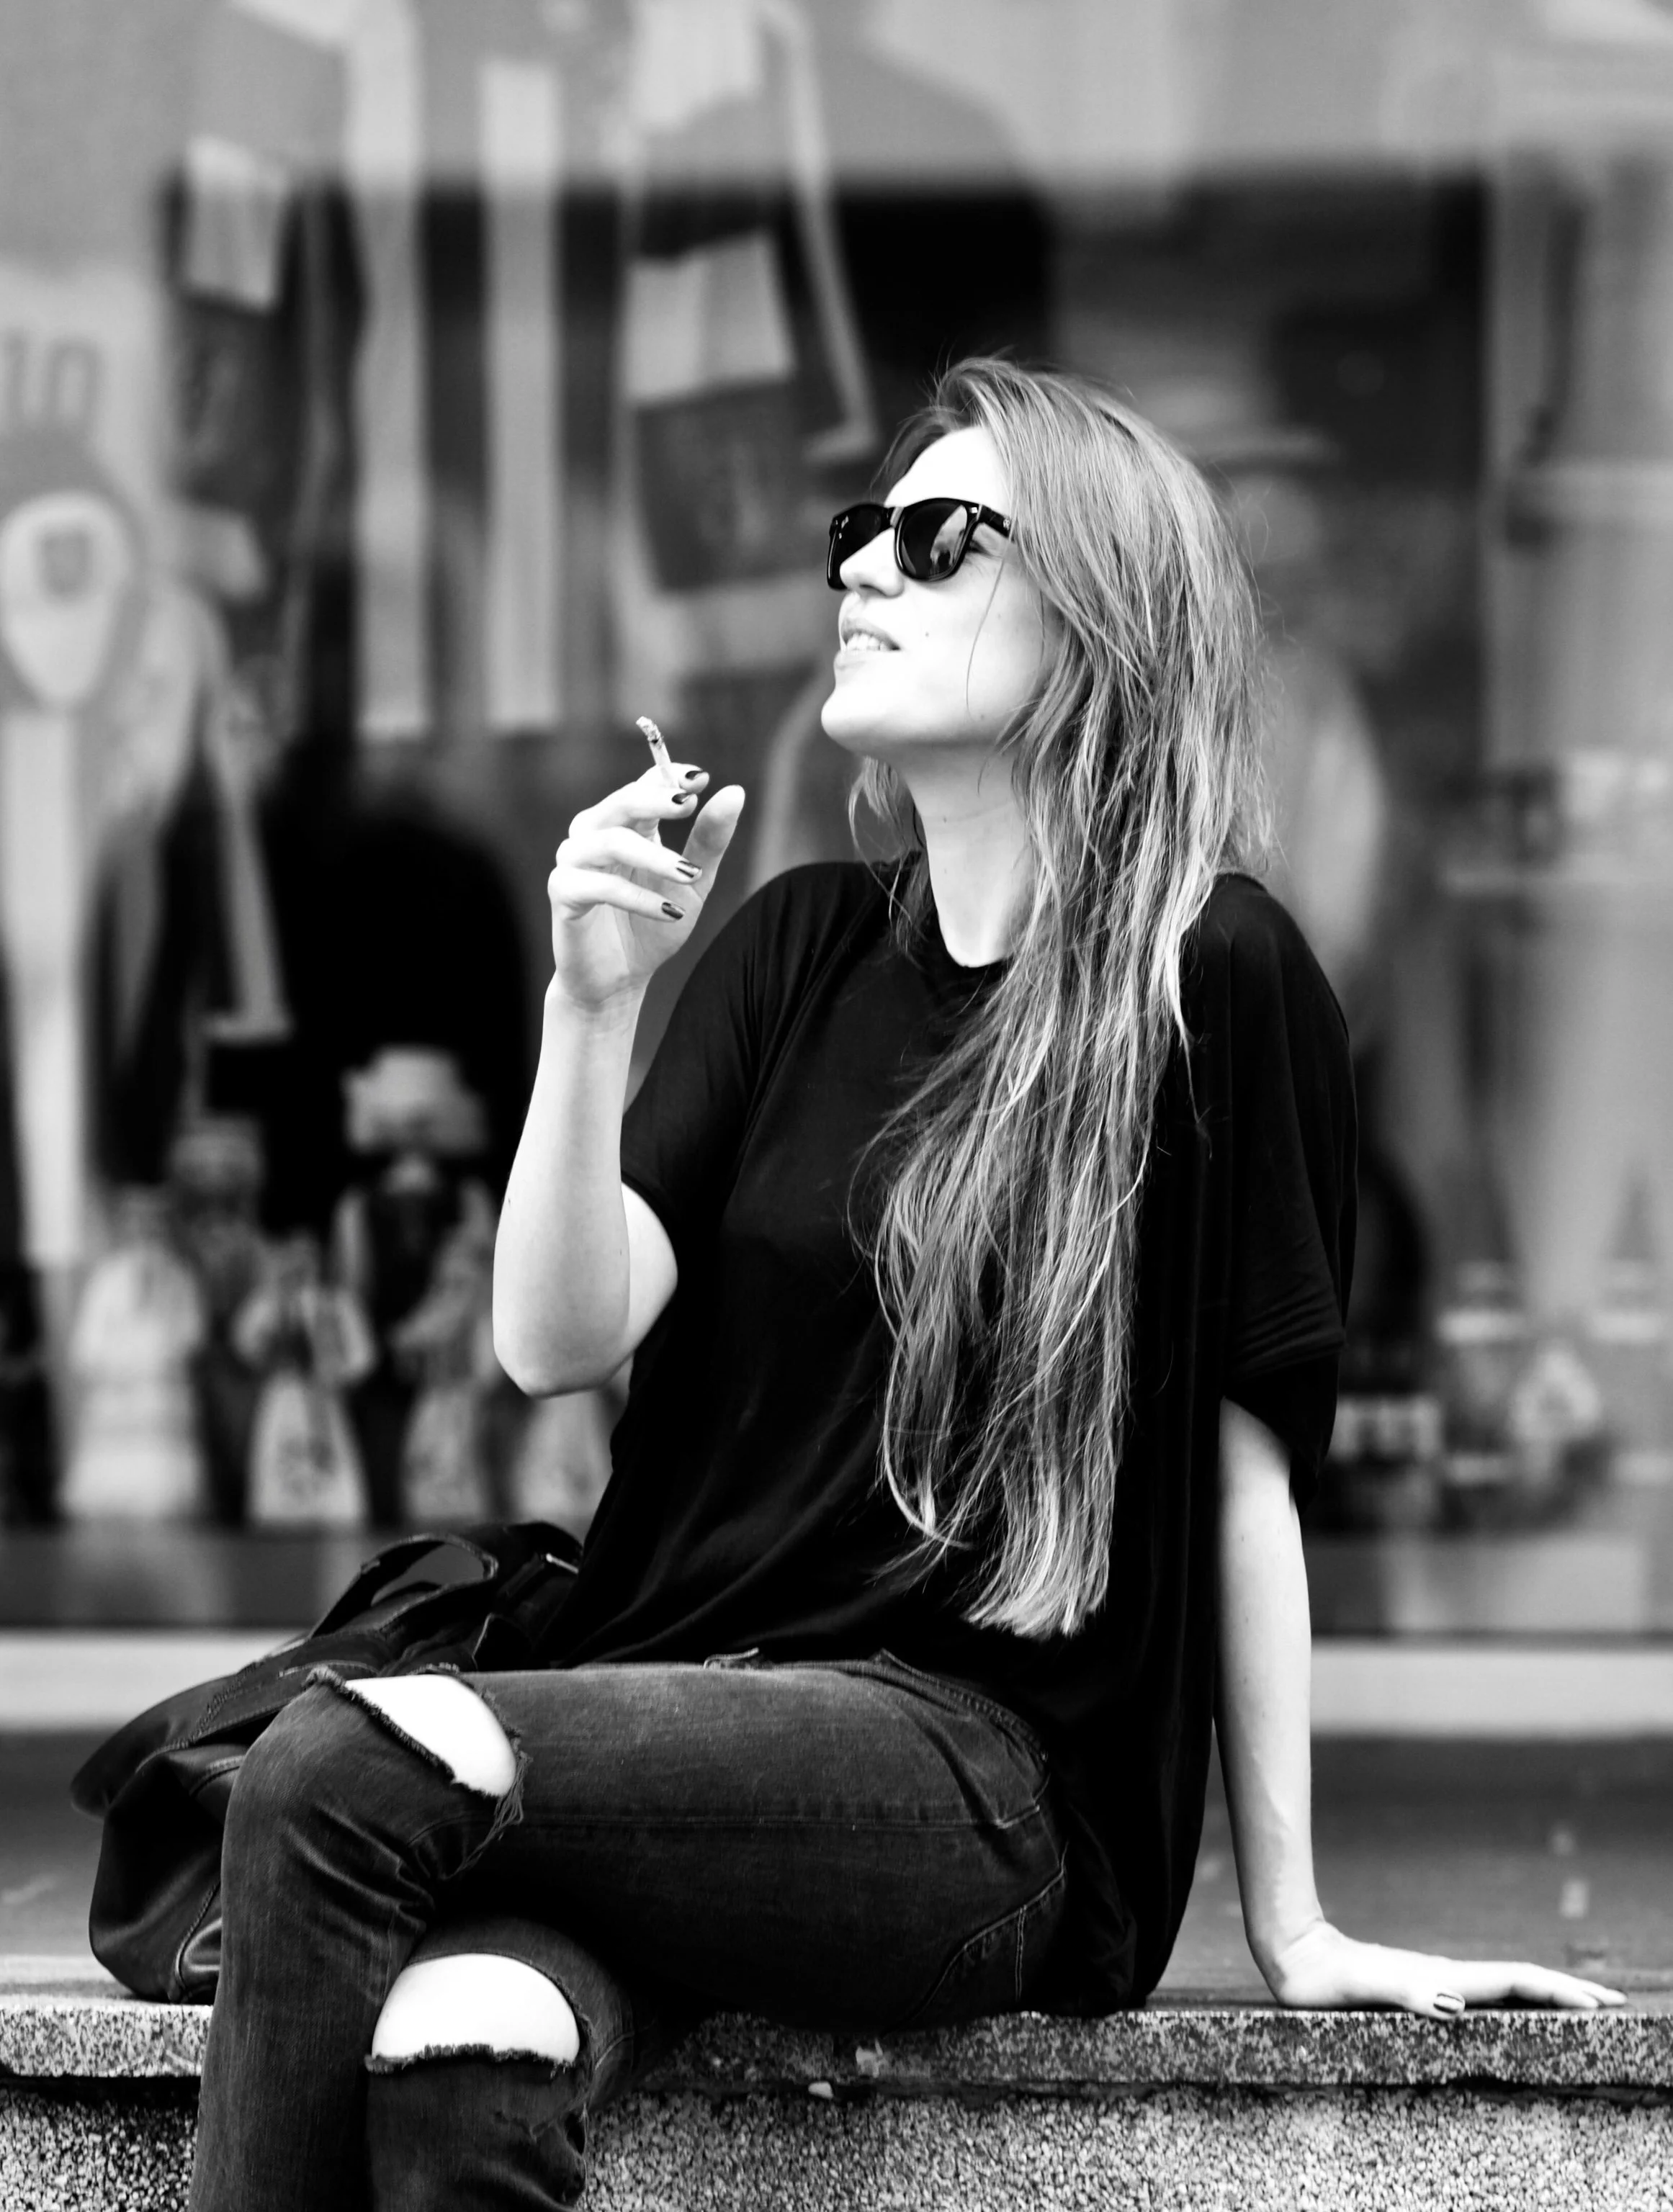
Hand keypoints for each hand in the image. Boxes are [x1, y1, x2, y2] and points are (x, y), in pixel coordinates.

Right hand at [547, 764, 745, 1013]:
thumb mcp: (693, 884)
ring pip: (609, 841)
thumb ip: (709, 841)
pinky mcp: (562, 893)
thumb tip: (735, 791)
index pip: (643, 785)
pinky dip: (636, 896)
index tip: (702, 779)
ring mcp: (574, 861)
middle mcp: (594, 835)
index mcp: (625, 825)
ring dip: (654, 855)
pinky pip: (598, 885)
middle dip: (656, 800)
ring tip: (691, 875)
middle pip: (620, 802)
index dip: (668, 775)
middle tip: (689, 804)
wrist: (619, 981)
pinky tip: (669, 911)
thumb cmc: (652, 928)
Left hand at [1263, 1919, 1625, 2015]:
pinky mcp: (1419, 1988)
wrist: (1295, 1955)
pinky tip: (1511, 2005)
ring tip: (1577, 2002)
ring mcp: (1434, 1981)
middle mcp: (1444, 1978)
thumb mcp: (1361, 1987)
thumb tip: (1456, 2004)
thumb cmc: (1325, 1979)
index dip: (1556, 1992)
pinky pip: (1478, 1993)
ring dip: (1542, 1992)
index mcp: (1441, 1979)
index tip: (1598, 2003)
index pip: (1512, 1982)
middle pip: (1517, 1980)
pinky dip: (1510, 1997)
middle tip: (1613, 2001)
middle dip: (1565, 1990)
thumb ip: (1405, 1993)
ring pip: (1501, 1984)